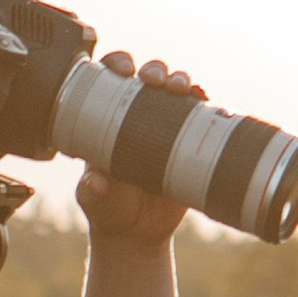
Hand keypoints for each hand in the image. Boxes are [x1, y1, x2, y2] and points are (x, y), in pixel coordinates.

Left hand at [75, 50, 203, 248]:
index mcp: (107, 119)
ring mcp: (166, 125)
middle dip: (154, 68)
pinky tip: (205, 101)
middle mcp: (138, 114)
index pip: (110, 80)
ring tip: (180, 88)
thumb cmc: (108, 209)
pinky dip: (204, 103)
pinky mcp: (189, 140)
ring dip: (180, 80)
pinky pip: (200, 115)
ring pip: (176, 90)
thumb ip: (92, 192)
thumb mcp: (95, 200)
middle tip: (154, 78)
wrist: (137, 233)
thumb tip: (96, 181)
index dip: (117, 63)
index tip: (122, 68)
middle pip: (148, 77)